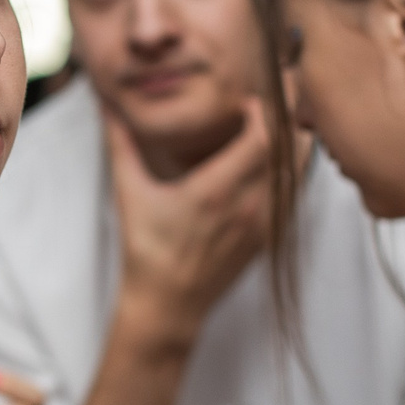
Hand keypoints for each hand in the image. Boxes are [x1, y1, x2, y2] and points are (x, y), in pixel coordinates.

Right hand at [105, 97, 273, 343]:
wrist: (168, 304)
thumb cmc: (146, 251)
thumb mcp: (130, 194)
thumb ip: (121, 145)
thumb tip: (107, 106)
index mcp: (214, 192)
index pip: (261, 139)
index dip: (262, 111)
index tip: (248, 102)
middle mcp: (246, 207)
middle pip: (290, 151)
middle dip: (287, 120)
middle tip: (276, 100)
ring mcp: (262, 225)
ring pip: (298, 173)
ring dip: (295, 145)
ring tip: (281, 125)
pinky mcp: (268, 238)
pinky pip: (294, 196)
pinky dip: (293, 173)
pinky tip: (280, 162)